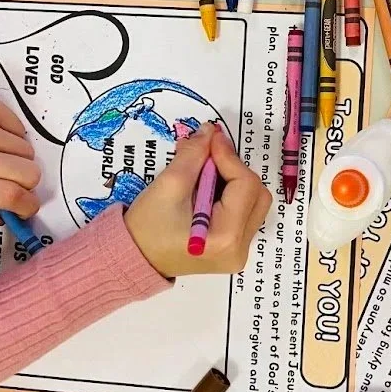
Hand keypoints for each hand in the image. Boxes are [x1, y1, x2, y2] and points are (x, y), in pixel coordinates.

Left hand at [0, 89, 40, 220]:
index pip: (10, 196)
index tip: (28, 206)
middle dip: (28, 182)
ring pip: (27, 151)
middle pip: (29, 174)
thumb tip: (5, 217)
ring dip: (19, 158)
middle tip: (15, 180)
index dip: (28, 205)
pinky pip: (20, 129)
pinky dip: (13, 136)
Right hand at [125, 123, 271, 277]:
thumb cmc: (146, 229)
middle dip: (234, 169)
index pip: (245, 185)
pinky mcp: (234, 249)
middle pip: (256, 193)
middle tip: (207, 157)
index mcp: (226, 238)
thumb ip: (194, 155)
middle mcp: (239, 250)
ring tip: (203, 173)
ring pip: (253, 202)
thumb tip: (210, 132)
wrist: (135, 259)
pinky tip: (207, 190)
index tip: (211, 138)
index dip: (229, 156)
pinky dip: (230, 195)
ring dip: (233, 180)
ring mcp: (239, 252)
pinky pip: (244, 213)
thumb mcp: (168, 186)